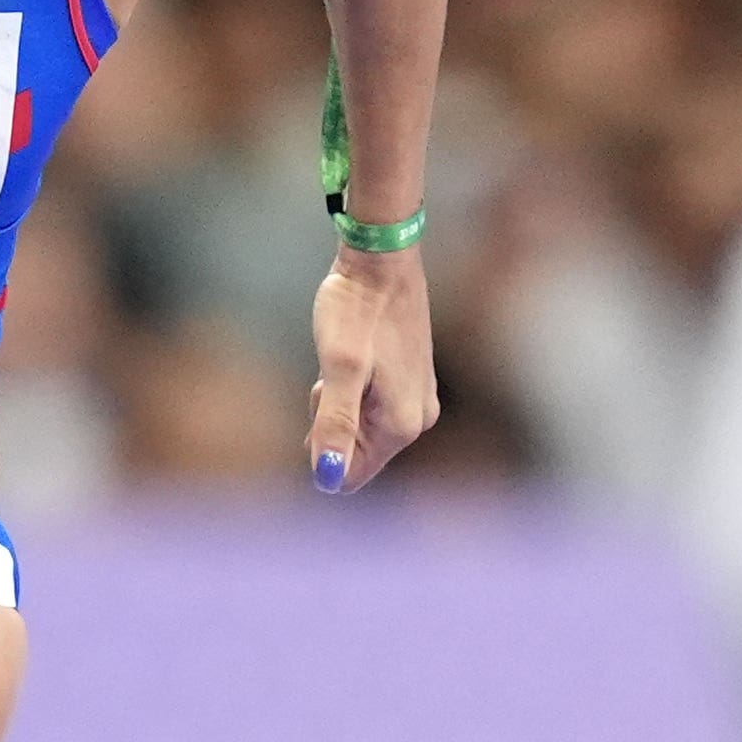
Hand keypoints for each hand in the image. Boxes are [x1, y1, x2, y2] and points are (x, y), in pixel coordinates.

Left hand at [308, 239, 437, 493]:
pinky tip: (356, 356)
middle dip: (332, 423)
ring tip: (346, 361)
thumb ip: (334, 424)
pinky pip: (372, 409)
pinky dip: (354, 391)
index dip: (322, 447)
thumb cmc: (356, 310)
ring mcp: (418, 401)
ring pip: (362, 429)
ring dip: (341, 405)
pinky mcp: (413, 383)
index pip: (349, 476)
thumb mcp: (338, 368)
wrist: (381, 261)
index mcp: (401, 425)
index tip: (323, 399)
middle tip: (332, 376)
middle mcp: (417, 421)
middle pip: (355, 452)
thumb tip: (327, 479)